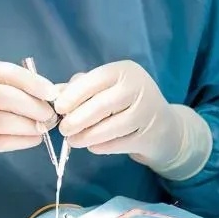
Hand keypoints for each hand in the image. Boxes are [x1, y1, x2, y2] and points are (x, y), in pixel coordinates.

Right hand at [0, 57, 56, 172]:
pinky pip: (0, 142)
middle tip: (51, 114)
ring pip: (6, 123)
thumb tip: (47, 92)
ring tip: (43, 127)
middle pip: (9, 99)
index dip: (34, 83)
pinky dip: (21, 141)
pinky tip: (32, 139)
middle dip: (36, 108)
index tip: (52, 92)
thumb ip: (4, 82)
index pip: (8, 73)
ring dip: (31, 127)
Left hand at [54, 60, 211, 178]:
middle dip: (77, 119)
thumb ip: (80, 88)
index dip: (73, 94)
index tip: (58, 108)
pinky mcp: (150, 136)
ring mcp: (147, 112)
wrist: (164, 126)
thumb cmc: (126, 102)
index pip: (94, 80)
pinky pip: (119, 144)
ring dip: (86, 136)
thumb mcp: (106, 88)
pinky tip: (92, 146)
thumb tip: (54, 94)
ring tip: (73, 140)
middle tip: (63, 129)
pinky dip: (101, 147)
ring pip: (110, 127)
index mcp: (125, 71)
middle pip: (101, 105)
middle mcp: (139, 87)